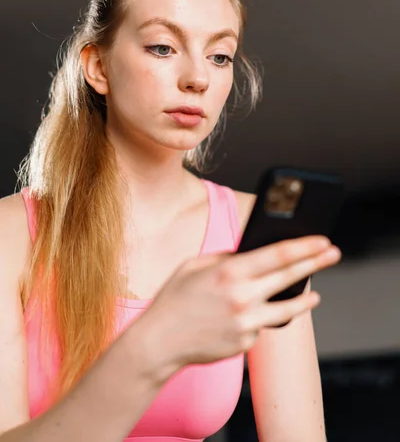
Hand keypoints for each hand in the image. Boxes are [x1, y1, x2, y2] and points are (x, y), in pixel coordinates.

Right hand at [141, 236, 340, 370]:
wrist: (159, 342)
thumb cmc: (174, 298)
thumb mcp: (195, 265)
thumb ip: (226, 257)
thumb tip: (252, 253)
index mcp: (230, 272)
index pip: (278, 254)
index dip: (305, 246)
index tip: (322, 239)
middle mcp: (243, 297)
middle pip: (290, 276)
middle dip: (316, 263)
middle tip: (334, 253)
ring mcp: (247, 323)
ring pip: (287, 309)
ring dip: (304, 300)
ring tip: (316, 294)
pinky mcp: (245, 342)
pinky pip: (260, 325)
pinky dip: (259, 318)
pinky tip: (245, 316)